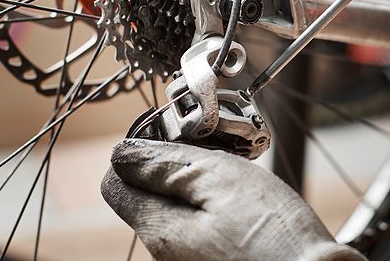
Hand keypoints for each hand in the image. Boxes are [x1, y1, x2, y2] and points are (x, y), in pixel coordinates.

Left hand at [101, 139, 364, 260]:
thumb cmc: (275, 235)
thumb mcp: (220, 181)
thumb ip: (167, 166)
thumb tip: (122, 153)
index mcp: (160, 230)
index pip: (115, 184)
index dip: (140, 152)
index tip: (176, 140)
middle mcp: (166, 254)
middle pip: (150, 197)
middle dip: (176, 169)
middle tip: (219, 157)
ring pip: (179, 212)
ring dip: (201, 188)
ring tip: (241, 184)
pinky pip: (203, 229)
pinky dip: (219, 210)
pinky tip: (249, 208)